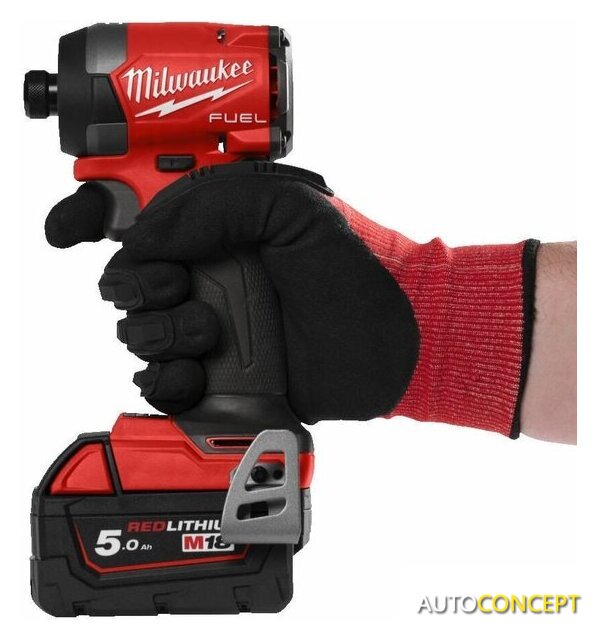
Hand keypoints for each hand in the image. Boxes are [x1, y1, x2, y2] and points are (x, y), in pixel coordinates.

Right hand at [45, 165, 418, 422]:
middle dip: (137, 287)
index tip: (69, 231)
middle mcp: (207, 277)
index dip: (88, 217)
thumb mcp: (290, 208)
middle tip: (179, 288)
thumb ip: (211, 205)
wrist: (392, 341)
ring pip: (139, 335)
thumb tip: (142, 237)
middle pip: (125, 282)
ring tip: (210, 333)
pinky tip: (197, 373)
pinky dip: (166, 383)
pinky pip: (163, 386)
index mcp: (216, 230)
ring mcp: (212, 329)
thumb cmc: (355, 269)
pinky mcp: (222, 379)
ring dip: (160, 335)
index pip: (133, 216)